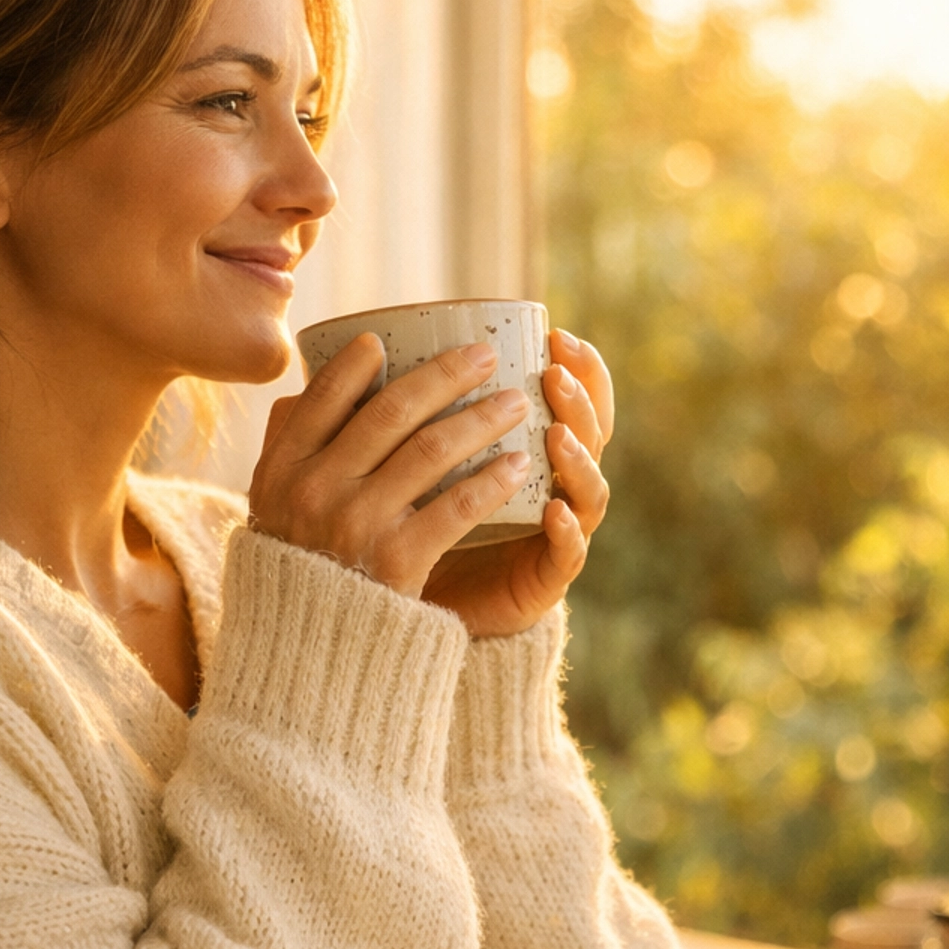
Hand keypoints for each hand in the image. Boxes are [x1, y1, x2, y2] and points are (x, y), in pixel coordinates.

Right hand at [248, 334, 536, 596]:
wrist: (309, 655)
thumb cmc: (298, 570)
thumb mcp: (270, 509)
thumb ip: (286, 450)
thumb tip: (304, 386)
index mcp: (282, 470)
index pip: (322, 399)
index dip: (355, 365)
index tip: (384, 339)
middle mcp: (314, 491)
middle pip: (389, 414)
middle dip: (443, 376)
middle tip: (484, 354)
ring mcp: (356, 525)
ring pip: (430, 452)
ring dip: (480, 419)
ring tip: (515, 403)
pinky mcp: (397, 561)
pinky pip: (455, 508)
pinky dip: (491, 481)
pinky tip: (519, 465)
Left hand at [421, 329, 612, 637]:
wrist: (417, 613)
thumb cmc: (412, 530)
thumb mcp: (409, 466)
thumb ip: (403, 419)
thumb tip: (360, 347)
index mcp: (529, 450)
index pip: (572, 401)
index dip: (578, 368)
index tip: (555, 334)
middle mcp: (553, 485)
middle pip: (587, 434)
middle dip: (578, 398)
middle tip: (554, 372)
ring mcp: (555, 533)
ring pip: (587, 488)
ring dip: (576, 457)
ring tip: (558, 433)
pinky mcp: (547, 579)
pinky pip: (567, 553)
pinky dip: (565, 529)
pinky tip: (554, 510)